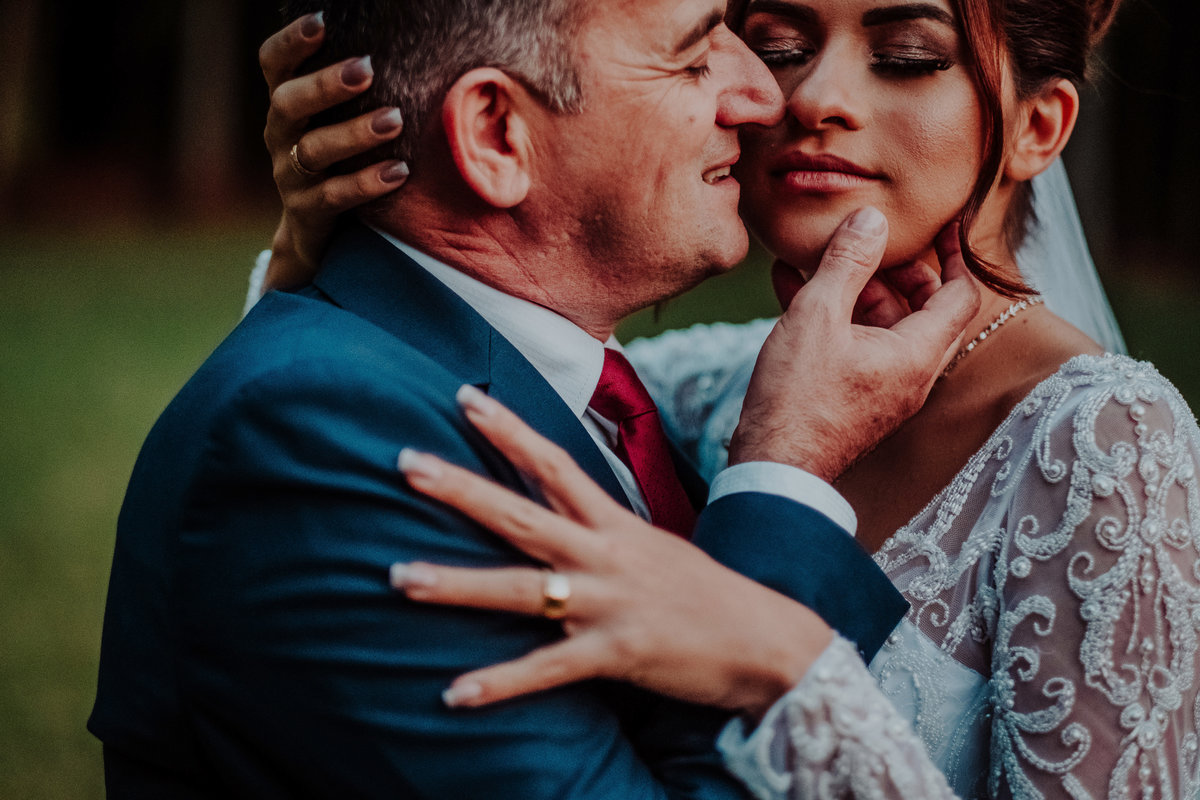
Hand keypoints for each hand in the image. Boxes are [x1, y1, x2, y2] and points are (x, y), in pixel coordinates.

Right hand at [261, 13, 408, 288]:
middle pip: (288, 103)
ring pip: (314, 150)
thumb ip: (356, 91)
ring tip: (393, 120)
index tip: (321, 21)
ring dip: (354, 133)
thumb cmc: (340, 160)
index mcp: (286, 105)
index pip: (273, 65)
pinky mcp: (307, 211)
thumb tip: (408, 50)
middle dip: (325, 84)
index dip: (290, 42)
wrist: (315, 231)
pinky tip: (399, 171)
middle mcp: (279, 136)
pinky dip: (366, 183)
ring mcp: (290, 175)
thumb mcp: (336, 121)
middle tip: (367, 69)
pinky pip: (334, 197)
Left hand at [391, 385, 831, 718]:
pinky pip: (546, 669)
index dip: (509, 429)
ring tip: (398, 575)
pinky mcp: (617, 653)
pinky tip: (452, 695)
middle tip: (404, 463)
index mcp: (616, 525)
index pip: (555, 464)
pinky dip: (499, 683)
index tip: (464, 396)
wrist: (769, 641)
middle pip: (523, 514)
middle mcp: (606, 555)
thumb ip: (602, 531)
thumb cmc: (705, 595)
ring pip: (521, 588)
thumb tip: (557, 514)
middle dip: (462, 488)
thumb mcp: (654, 549)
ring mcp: (609, 603)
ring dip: (456, 583)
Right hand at [730, 209, 978, 480]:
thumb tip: (871, 219)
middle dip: (899, 270)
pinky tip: (792, 286)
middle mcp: (911, 374)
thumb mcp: (818, 316)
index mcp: (918, 354)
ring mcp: (883, 389)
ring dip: (858, 290)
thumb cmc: (798, 398)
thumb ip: (846, 262)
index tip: (943, 225)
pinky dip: (836, 316)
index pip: (960, 295)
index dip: (955, 255)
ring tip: (820, 258)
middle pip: (924, 310)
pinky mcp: (854, 398)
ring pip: (885, 326)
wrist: (774, 467)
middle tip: (874, 242)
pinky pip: (856, 345)